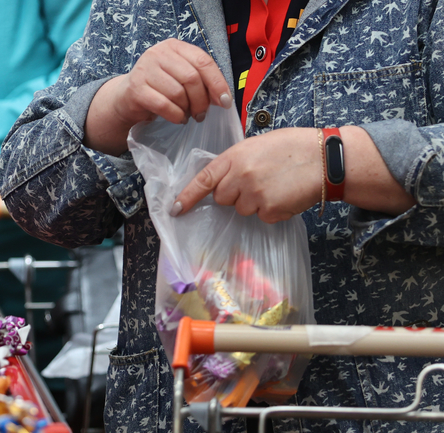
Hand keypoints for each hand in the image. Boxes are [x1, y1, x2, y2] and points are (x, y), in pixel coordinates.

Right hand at [84, 39, 232, 155]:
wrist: (126, 98)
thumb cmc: (159, 87)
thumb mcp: (180, 76)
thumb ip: (200, 80)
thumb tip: (223, 98)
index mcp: (173, 46)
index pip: (203, 61)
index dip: (217, 83)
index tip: (225, 102)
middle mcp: (158, 53)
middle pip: (191, 78)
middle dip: (201, 100)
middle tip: (201, 113)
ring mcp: (144, 70)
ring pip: (178, 93)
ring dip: (187, 109)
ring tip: (186, 115)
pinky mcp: (136, 89)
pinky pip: (164, 106)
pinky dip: (175, 116)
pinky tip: (178, 118)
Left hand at [172, 126, 416, 222]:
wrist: (326, 158)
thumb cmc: (294, 147)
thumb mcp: (259, 145)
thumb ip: (237, 161)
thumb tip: (222, 179)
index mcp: (235, 156)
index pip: (203, 179)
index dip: (187, 196)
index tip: (175, 209)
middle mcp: (240, 177)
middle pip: (222, 198)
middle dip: (234, 194)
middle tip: (257, 180)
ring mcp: (254, 195)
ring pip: (242, 209)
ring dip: (254, 202)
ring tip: (275, 185)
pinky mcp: (270, 211)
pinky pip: (262, 216)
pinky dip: (271, 210)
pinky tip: (285, 194)